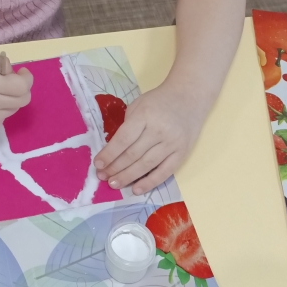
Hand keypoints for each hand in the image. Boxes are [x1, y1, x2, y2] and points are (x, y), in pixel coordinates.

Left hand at [93, 83, 207, 193]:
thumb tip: (113, 152)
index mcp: (145, 115)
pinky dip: (150, 183)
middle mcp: (159, 130)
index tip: (98, 164)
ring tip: (114, 184)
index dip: (109, 154)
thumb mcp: (138, 105)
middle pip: (133, 154)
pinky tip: (136, 189)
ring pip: (146, 165)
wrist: (189, 96)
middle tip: (103, 177)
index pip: (123, 139)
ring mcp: (172, 143)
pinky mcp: (182, 153)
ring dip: (128, 177)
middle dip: (115, 168)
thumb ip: (127, 126)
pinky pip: (165, 172)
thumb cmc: (158, 101)